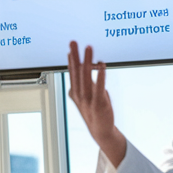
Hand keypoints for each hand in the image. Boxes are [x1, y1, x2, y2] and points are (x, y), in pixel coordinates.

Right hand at [67, 41, 126, 167]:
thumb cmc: (95, 112)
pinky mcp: (98, 103)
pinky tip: (101, 65)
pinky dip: (100, 75)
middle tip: (74, 42)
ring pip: (86, 76)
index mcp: (75, 92)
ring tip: (88, 48)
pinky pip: (99, 87)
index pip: (72, 72)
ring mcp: (88, 99)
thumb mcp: (88, 95)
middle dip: (75, 55)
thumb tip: (87, 67)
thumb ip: (87, 82)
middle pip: (76, 71)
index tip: (71, 48)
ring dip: (87, 60)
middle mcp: (79, 94)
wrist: (101, 131)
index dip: (71, 59)